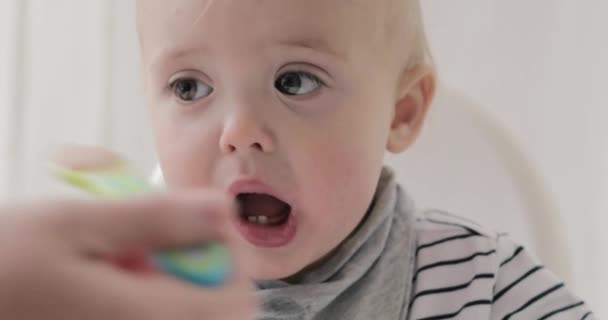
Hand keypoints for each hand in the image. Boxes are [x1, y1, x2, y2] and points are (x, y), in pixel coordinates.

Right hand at [0, 192, 255, 319]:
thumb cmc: (1, 263)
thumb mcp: (73, 224)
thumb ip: (156, 219)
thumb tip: (224, 209)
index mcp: (145, 318)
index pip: (236, 299)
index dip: (226, 252)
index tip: (195, 222)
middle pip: (212, 308)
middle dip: (193, 264)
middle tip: (149, 238)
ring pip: (181, 310)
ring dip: (167, 277)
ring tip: (120, 256)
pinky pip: (151, 313)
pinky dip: (144, 294)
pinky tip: (108, 275)